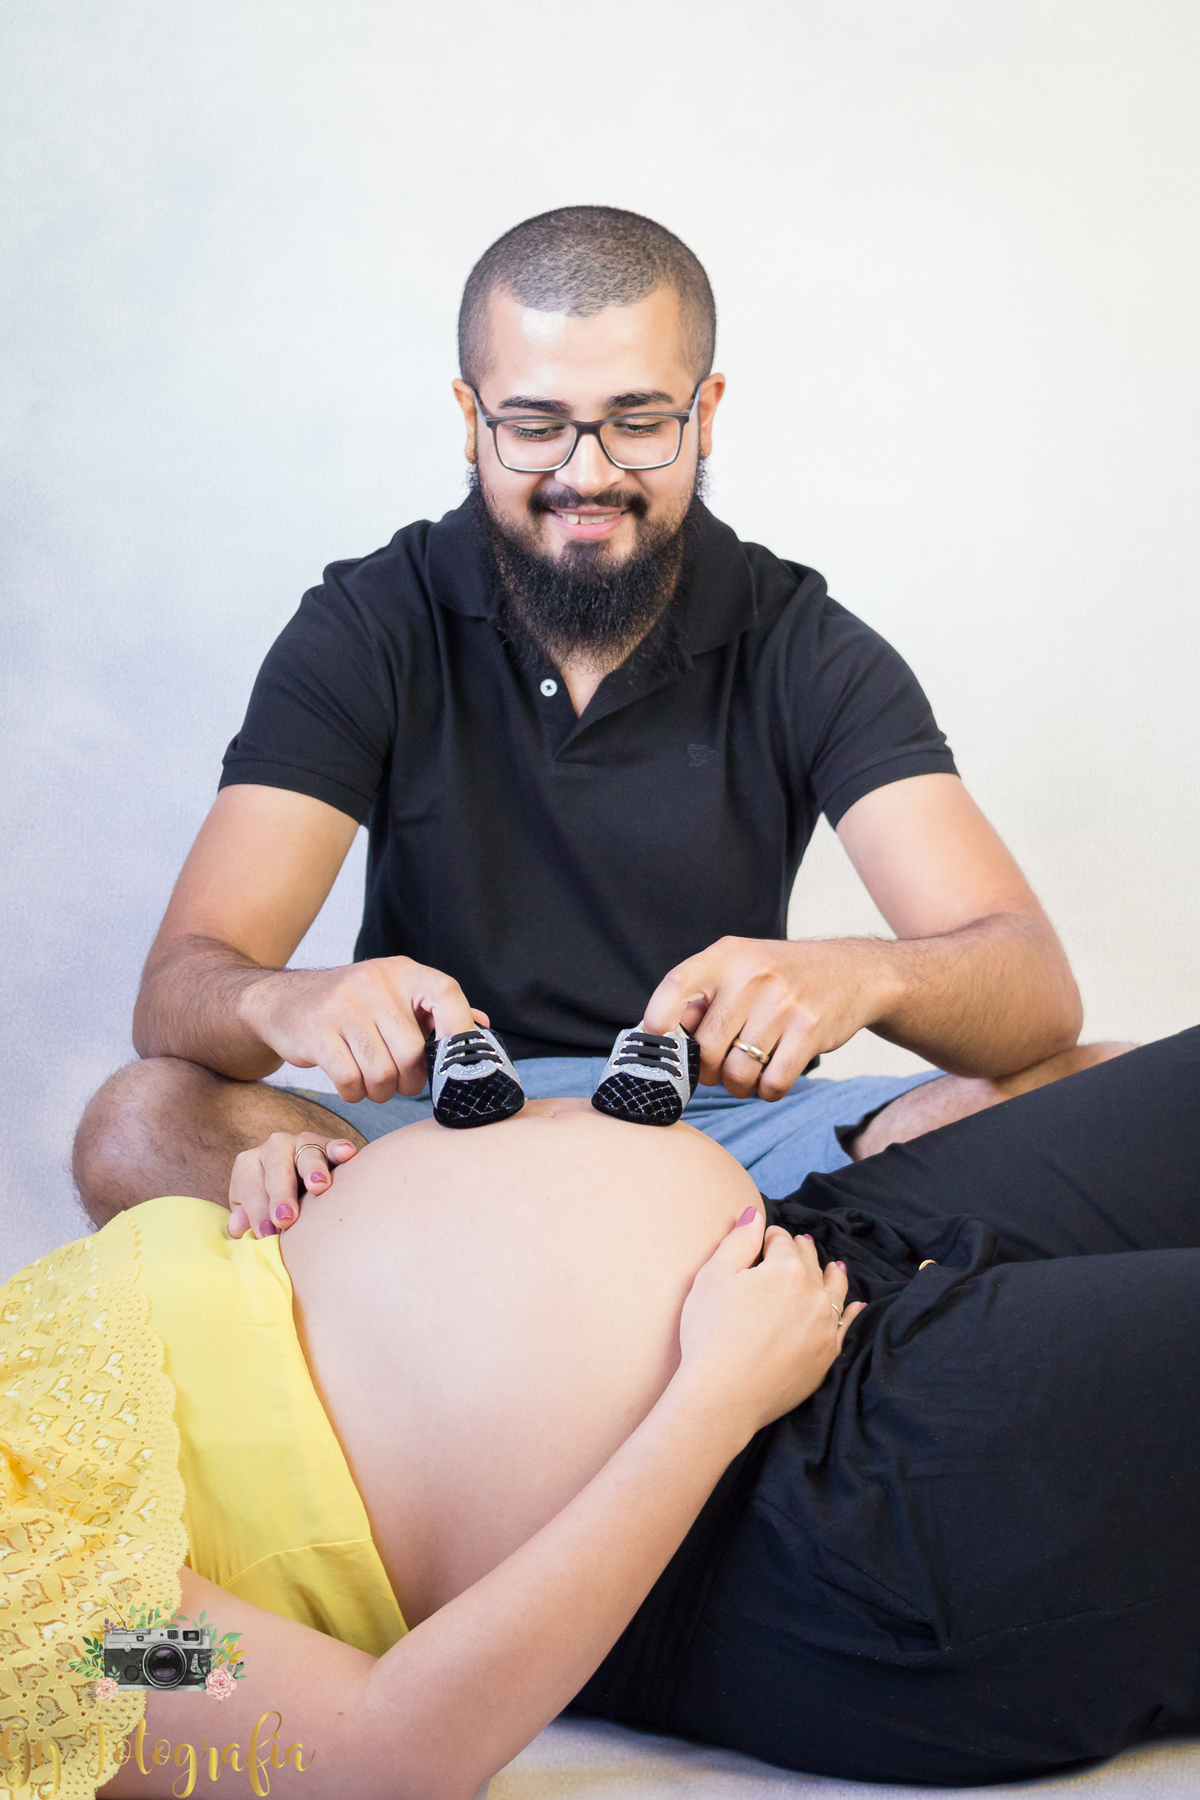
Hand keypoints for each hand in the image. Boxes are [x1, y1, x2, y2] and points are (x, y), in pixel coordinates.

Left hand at [228, 1131, 359, 1238]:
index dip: (257, 1211)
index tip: (265, 1234)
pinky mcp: (327, 1144)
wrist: (292, 1182)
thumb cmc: (268, 1202)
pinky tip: (347, 1153)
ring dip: (313, 1170)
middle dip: (281, 1195)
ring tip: (319, 1186)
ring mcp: (302, 1142)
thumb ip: (245, 1219)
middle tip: (286, 1218)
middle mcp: (274, 1148)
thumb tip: (237, 1229)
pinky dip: (340, 1148)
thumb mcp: (250, 1210)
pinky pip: (334, 1145)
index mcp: (248, 1164)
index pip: (250, 1187)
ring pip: (307, 1154)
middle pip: (277, 1169)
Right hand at [237, 955, 487, 1102]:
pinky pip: (350, 1080)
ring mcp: (344, 1006)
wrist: (284, 1001)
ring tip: (375, 1086)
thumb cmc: (352, 1006)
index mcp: (402, 972)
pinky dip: (355, 1093)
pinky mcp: (317, 1032)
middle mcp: (375, 982)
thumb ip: (437, 1010)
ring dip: (381, 1092)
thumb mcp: (393, 994)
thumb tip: (483, 1025)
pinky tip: (352, 1086)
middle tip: (402, 1084)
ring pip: (381, 1072)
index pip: (446, 993)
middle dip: (411, 1081)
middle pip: (412, 1051)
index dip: (460, 1029)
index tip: (457, 1060)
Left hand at [643, 935, 892, 1100]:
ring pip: (737, 1072)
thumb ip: (704, 995)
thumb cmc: (783, 976)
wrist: (853, 971)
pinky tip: (771, 1079)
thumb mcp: (742, 965)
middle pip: (705, 1047)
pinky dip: (766, 1092)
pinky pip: (772, 1083)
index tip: (654, 1040)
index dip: (657, 1018)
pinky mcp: (810, 1030)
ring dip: (737, 1086)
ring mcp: (783, 1003)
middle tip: (718, 1068)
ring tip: (745, 1076)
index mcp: (726, 956)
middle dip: (706, 1070)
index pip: (677, 985)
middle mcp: (752, 976)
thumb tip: (664, 1035)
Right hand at [676, 1207, 865, 1433]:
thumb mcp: (713, 1276)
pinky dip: (851, 1312)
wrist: (723, 1395)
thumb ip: (738, 1239)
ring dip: (831, 1274)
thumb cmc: (711, 1332)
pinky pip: (846, 1326)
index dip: (769, 1237)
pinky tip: (855, 1306)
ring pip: (834, 1289)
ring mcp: (824, 1326)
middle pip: (809, 1262)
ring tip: (833, 1266)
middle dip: (801, 1251)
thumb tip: (755, 1214)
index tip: (762, 1240)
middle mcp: (813, 1293)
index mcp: (786, 1269)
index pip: (781, 1241)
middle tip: (799, 1244)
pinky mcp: (827, 1355)